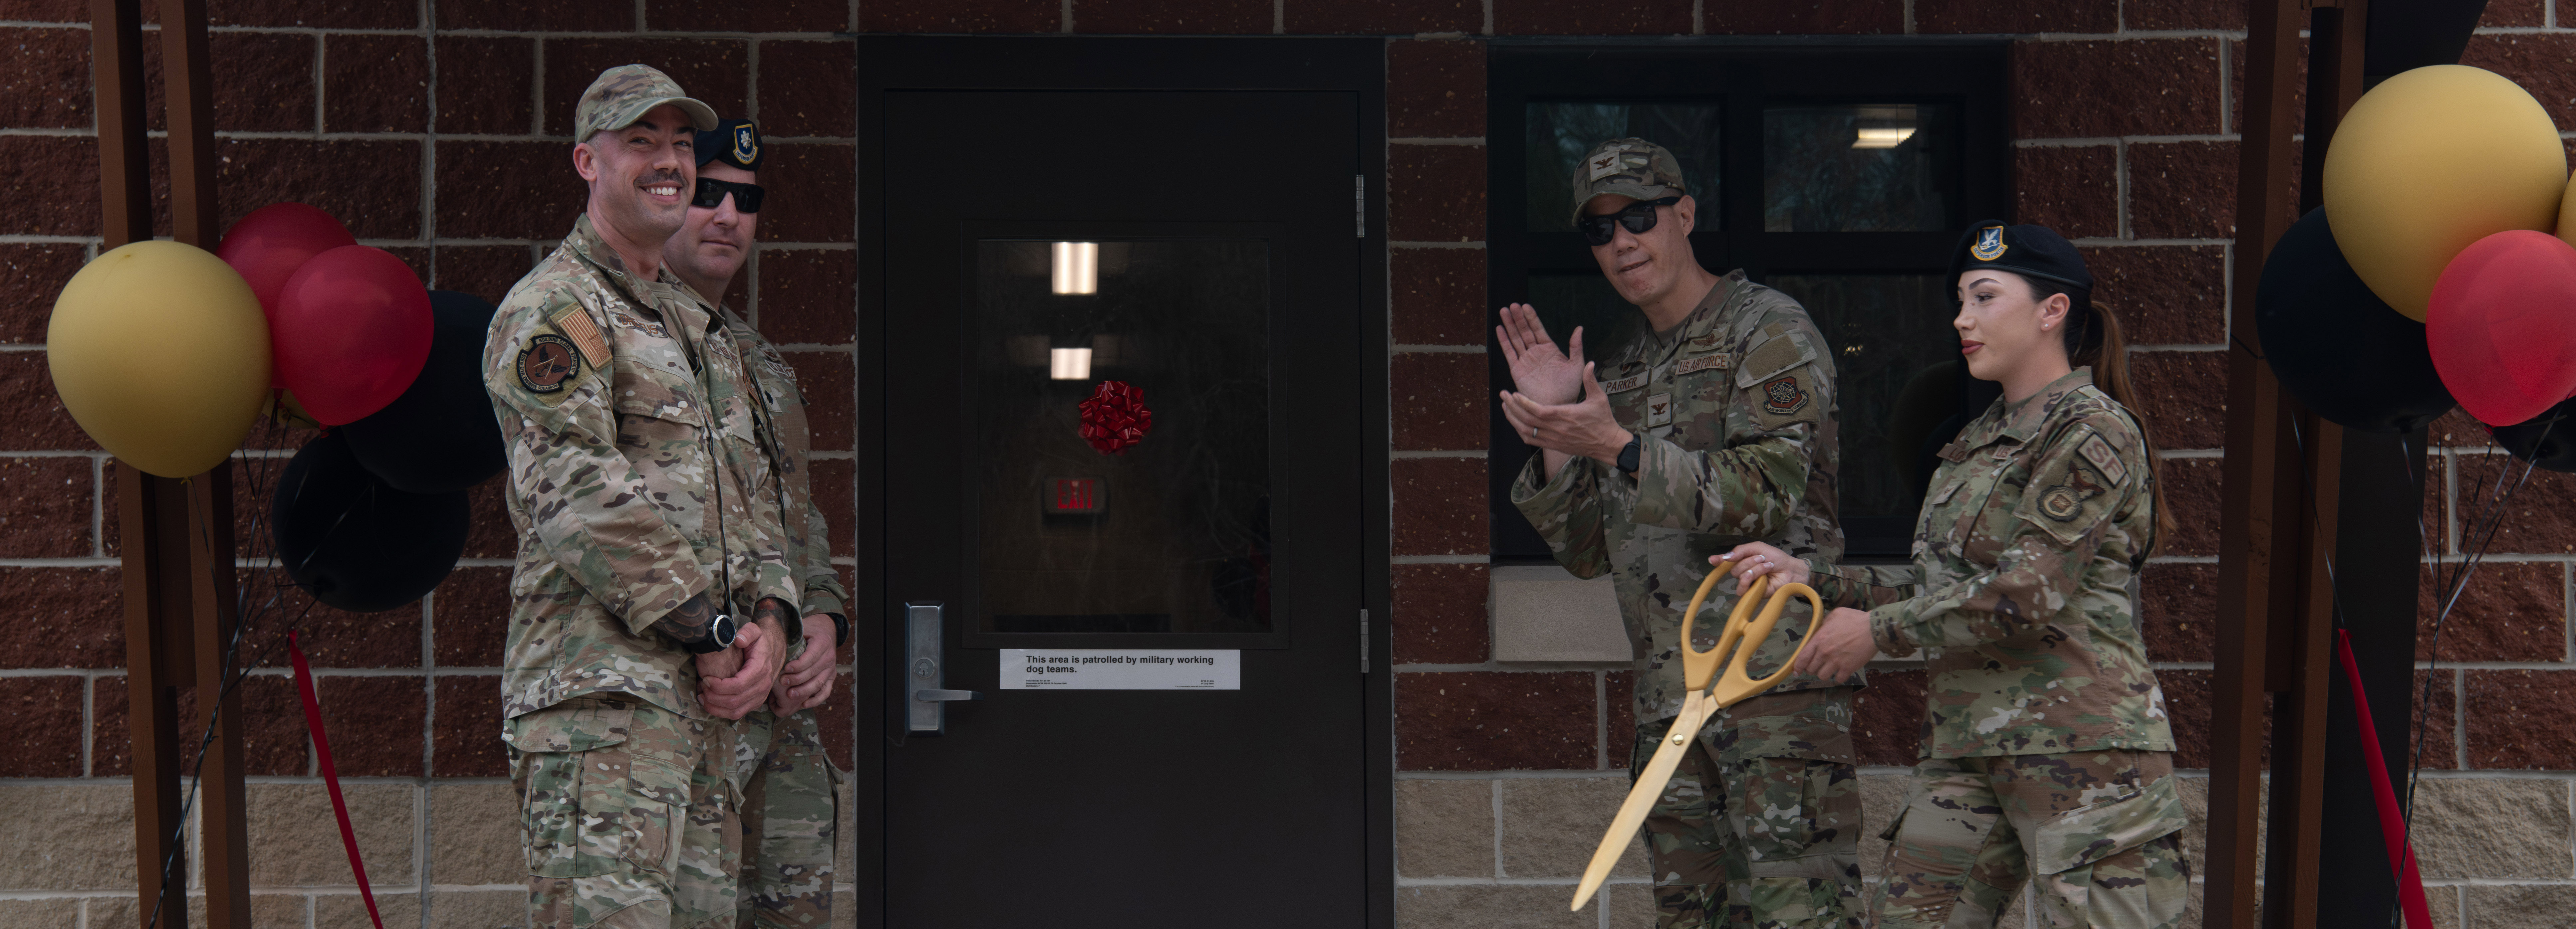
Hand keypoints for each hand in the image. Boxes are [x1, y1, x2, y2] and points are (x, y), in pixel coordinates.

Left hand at [699, 604, 787, 718]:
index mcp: (760, 670)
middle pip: (734, 701)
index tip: (706, 679)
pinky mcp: (756, 702)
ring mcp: (760, 697)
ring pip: (735, 711)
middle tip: (701, 686)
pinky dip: (721, 712)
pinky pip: (738, 714)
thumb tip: (738, 640)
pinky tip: (710, 702)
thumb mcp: (755, 631)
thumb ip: (747, 633)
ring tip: (702, 696)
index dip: (719, 686)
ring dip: (715, 707)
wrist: (774, 649)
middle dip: (713, 697)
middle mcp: (762, 686)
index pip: (738, 685)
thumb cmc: (760, 641)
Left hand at [771, 614, 838, 713]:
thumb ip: (792, 636)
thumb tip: (774, 642)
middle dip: (797, 679)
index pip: (810, 657)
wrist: (825, 630)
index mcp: (822, 643)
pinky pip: (826, 691)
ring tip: (790, 695)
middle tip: (783, 682)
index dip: (798, 665)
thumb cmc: (809, 630)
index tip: (785, 669)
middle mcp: (829, 657)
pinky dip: (816, 700)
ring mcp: (831, 669)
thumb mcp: (802, 628)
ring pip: (819, 683)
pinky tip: (804, 704)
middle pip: (813, 672)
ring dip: (804, 691)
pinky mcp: (831, 677)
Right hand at [1495, 303, 1585, 404]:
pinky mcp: (1517, 370)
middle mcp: (1536, 353)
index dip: (1532, 317)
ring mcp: (1526, 360)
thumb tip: (1579, 328)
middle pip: (1524, 331)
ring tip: (1504, 311)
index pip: (1538, 329)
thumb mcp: (1576, 365)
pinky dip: (1504, 341)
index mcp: (1549, 349)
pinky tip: (1500, 329)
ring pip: (1515, 338)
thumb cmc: (1569, 389)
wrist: (1558, 405)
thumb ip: (1576, 347)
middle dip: (1518, 318)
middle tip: (1512, 306)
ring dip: (1509, 325)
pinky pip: (1509, 352)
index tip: (1525, 306)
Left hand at [1499, 361, 1631, 465]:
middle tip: (1503, 395)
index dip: (1523, 403)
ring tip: (1505, 407)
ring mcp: (1554, 439)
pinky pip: (1531, 441)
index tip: (1513, 393)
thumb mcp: (1599, 397)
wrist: (1607, 444)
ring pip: (1526, 432)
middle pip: (1527, 421)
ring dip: (1513, 419)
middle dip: (1512, 408)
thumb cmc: (1603, 420)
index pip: (1539, 411)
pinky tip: (1515, 422)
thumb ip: (1590, 380)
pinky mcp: (1554, 446)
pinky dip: (1520, 432)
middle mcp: (1557, 429)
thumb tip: (1589, 363)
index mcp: (1566, 415)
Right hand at [1713, 542, 1807, 587]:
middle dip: (1749, 562)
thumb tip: (1725, 558)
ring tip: (1767, 567)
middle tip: (1763, 559)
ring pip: (1739, 576)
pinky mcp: (1752, 592)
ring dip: (1754, 569)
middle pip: (1734, 568)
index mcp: (1742, 559)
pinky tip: (1763, 578)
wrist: (1790, 570)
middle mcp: (1743, 571)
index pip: (1725, 561)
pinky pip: (1743, 588)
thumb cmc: (1776, 558)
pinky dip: (1752, 580)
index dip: (1718, 560)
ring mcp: (1747, 583)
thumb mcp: (1758, 547)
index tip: (1712, 560)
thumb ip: (1741, 550)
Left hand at [1793, 607, 1876, 683]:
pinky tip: (1841, 671)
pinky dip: (1838, 677)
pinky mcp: (1848, 668)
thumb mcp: (1835, 614)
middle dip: (1812, 669)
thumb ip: (1825, 623)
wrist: (1873, 629)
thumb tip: (1822, 627)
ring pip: (1822, 676)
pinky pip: (1838, 679)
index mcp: (1819, 639)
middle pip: (1811, 669)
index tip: (1796, 671)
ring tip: (1830, 669)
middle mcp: (1825, 652)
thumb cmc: (1855, 619)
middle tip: (1818, 666)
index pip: (1803, 657)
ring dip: (1825, 674)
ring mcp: (1836, 661)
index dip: (1797, 666)